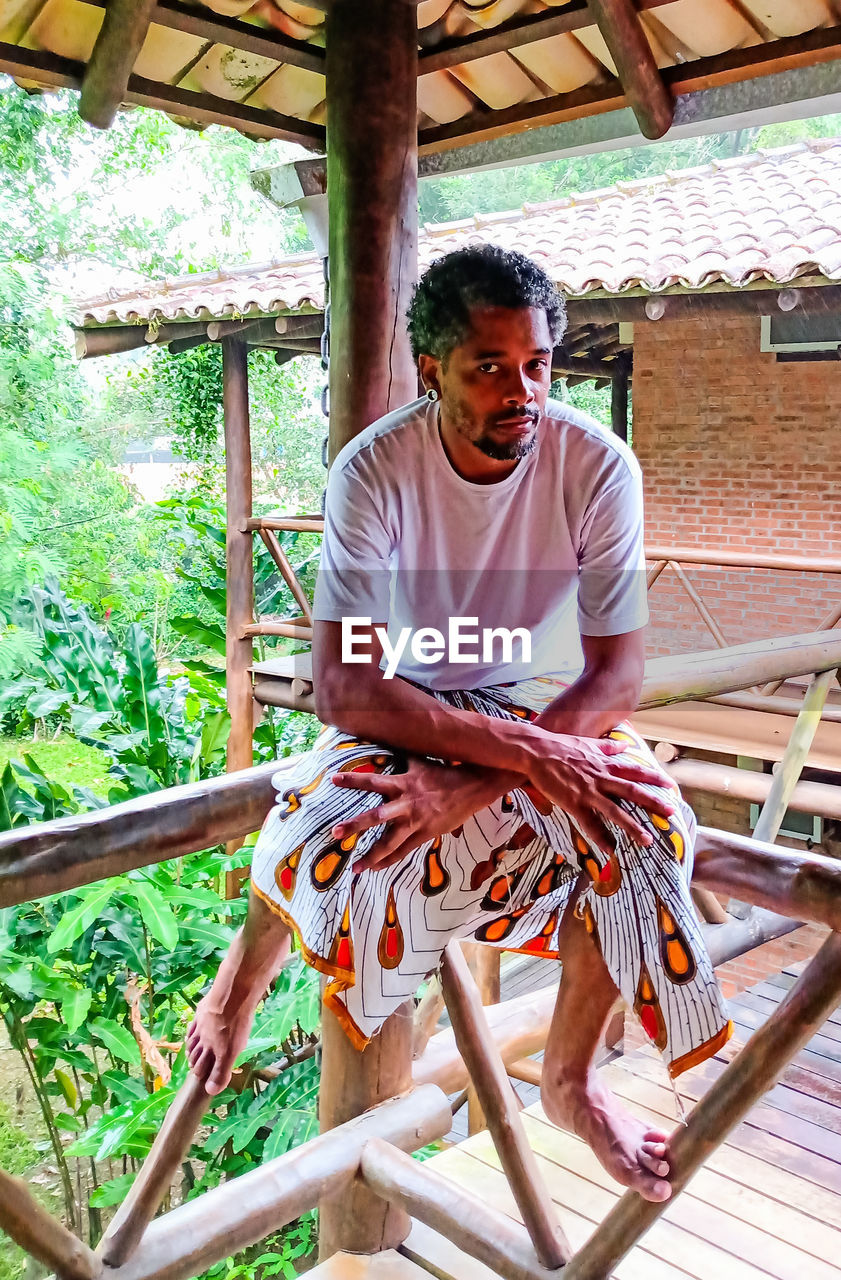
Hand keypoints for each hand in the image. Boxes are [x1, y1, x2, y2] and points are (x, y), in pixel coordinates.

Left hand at [330, 757, 491, 873]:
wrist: (471, 788)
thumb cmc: (444, 774)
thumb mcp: (421, 763)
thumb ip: (402, 758)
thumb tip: (388, 741)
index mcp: (403, 784)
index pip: (372, 780)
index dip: (353, 779)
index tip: (333, 779)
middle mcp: (405, 804)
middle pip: (376, 817)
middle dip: (355, 825)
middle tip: (336, 832)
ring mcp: (415, 822)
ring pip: (389, 842)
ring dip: (371, 856)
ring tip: (355, 867)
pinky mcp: (424, 834)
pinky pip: (403, 851)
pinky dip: (389, 860)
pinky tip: (375, 867)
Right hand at [526, 731, 675, 855]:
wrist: (537, 751)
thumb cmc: (561, 746)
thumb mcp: (588, 743)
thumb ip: (608, 747)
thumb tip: (624, 745)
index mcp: (605, 764)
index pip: (636, 771)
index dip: (655, 778)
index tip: (671, 785)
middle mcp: (601, 778)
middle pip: (633, 792)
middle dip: (654, 802)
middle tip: (672, 813)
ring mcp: (588, 792)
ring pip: (615, 811)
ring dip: (633, 826)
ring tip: (648, 840)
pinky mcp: (574, 803)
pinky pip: (590, 824)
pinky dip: (601, 838)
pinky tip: (610, 850)